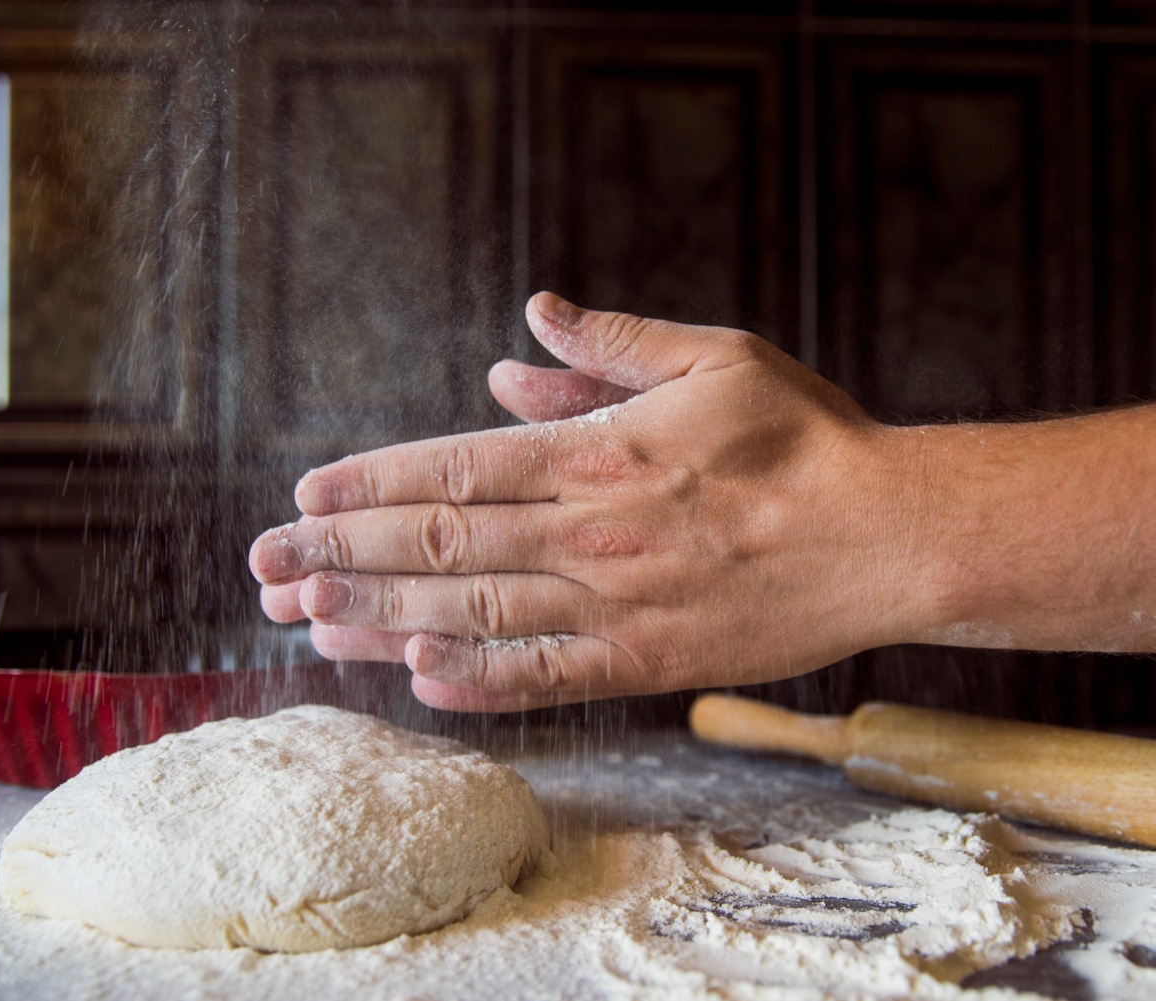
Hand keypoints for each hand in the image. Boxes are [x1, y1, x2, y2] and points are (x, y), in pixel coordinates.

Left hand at [250, 293, 937, 710]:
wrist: (891, 536)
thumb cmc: (806, 438)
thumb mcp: (713, 358)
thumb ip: (609, 345)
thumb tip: (522, 328)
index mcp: (600, 453)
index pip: (455, 468)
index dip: (370, 482)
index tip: (306, 491)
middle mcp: (592, 533)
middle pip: (439, 546)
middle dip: (341, 553)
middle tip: (265, 563)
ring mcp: (616, 607)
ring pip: (472, 616)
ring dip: (377, 620)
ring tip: (303, 620)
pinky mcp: (648, 665)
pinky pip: (545, 679)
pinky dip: (477, 682)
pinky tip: (415, 681)